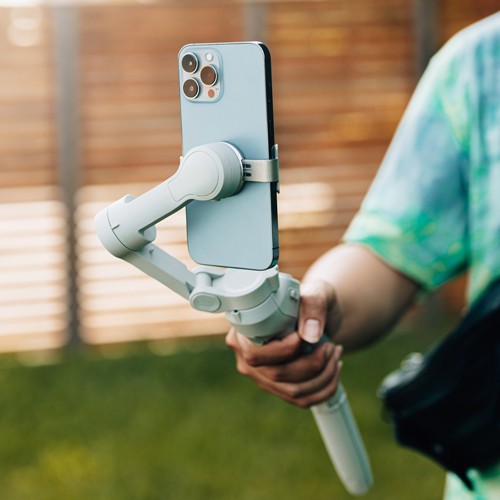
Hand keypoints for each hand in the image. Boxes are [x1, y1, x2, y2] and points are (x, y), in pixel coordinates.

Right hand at [225, 280, 343, 407]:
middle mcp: (246, 357)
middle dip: (312, 363)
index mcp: (243, 332)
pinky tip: (334, 367)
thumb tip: (310, 335)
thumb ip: (313, 304)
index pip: (255, 353)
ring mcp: (261, 376)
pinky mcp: (279, 389)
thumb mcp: (315, 291)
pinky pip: (303, 400)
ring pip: (293, 391)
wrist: (319, 314)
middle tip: (330, 345)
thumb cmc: (311, 300)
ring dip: (323, 375)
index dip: (282, 351)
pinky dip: (326, 387)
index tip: (303, 337)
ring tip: (335, 352)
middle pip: (276, 375)